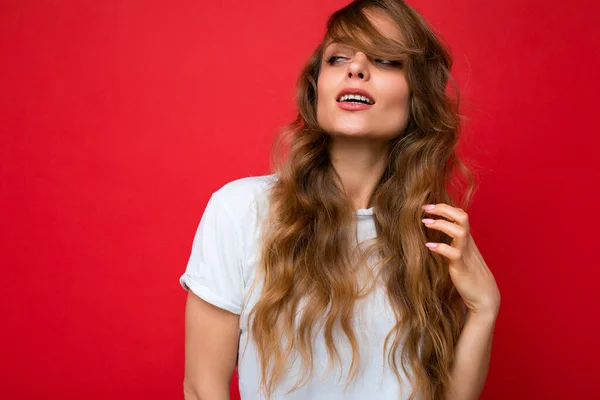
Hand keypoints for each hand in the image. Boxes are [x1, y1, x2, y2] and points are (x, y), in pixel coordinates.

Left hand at [421, 203, 500, 317]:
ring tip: (426, 223)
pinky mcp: (462, 268)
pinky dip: (441, 248)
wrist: (485, 298)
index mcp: (467, 240)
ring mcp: (466, 255)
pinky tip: (429, 246)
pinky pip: (454, 254)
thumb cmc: (471, 277)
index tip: (429, 207)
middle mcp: (468, 244)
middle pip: (461, 217)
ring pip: (460, 232)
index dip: (446, 207)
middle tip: (426, 208)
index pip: (461, 215)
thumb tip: (437, 237)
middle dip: (443, 209)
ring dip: (442, 224)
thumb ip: (453, 244)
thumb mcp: (462, 256)